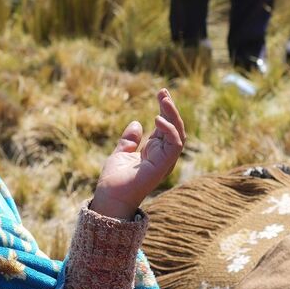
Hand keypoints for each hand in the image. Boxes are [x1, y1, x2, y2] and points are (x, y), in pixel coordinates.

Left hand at [89, 89, 186, 219]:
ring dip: (173, 115)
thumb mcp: (121, 153)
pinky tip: (157, 119)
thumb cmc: (114, 180)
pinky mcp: (164, 165)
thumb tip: (136, 123)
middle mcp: (163, 155)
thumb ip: (130, 139)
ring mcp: (165, 161)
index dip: (165, 110)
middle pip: (175, 128)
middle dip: (171, 108)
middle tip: (163, 91)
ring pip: (179, 134)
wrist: (110, 197)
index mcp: (154, 152)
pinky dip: (170, 130)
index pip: (165, 127)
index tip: (160, 93)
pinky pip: (175, 145)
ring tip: (164, 99)